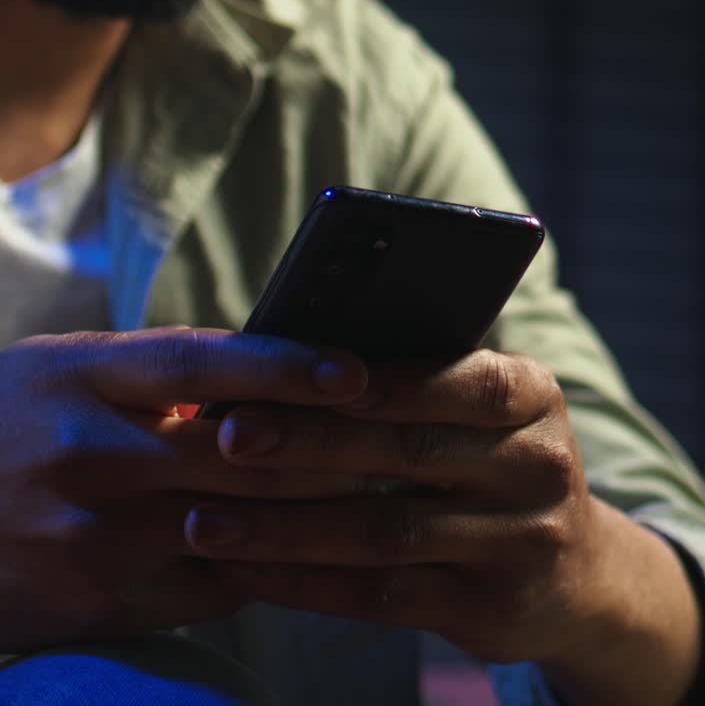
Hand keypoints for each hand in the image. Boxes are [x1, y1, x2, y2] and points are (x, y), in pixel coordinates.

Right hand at [0, 327, 366, 651]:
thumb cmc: (17, 418)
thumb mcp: (72, 369)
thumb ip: (161, 371)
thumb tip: (273, 373)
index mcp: (85, 375)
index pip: (201, 364)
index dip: (285, 366)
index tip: (356, 372)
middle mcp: (90, 454)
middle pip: (239, 459)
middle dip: (331, 455)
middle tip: (403, 444)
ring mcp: (93, 537)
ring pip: (239, 531)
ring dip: (315, 518)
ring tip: (384, 500)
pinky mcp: (100, 603)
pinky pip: (213, 589)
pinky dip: (267, 568)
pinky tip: (311, 553)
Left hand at [187, 350, 703, 705]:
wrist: (578, 572)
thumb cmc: (490, 457)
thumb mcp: (480, 407)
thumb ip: (413, 378)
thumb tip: (290, 353)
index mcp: (530, 393)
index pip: (451, 378)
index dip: (372, 380)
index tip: (290, 372)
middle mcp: (536, 465)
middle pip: (406, 452)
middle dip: (307, 444)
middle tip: (228, 436)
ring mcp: (520, 544)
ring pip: (384, 532)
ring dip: (286, 528)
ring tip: (207, 520)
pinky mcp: (488, 612)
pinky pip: (381, 598)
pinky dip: (306, 584)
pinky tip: (248, 573)